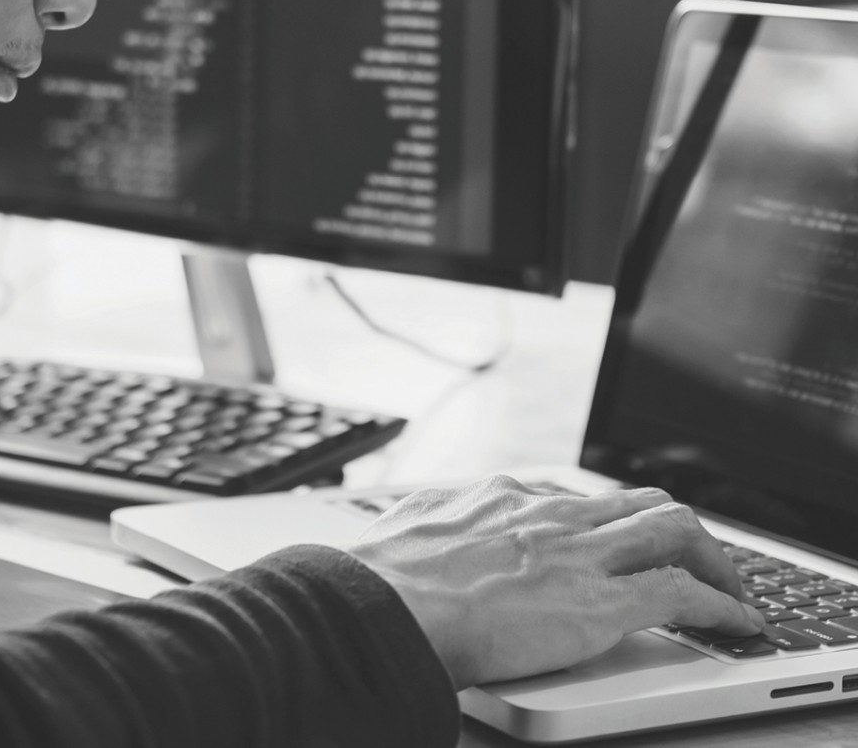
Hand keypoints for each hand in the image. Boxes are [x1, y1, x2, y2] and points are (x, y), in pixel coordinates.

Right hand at [347, 476, 764, 689]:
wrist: (387, 607)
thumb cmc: (383, 577)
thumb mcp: (407, 527)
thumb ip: (433, 521)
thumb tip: (419, 524)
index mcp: (504, 496)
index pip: (577, 498)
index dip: (610, 521)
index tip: (617, 539)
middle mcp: (550, 513)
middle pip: (640, 501)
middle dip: (677, 529)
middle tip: (693, 558)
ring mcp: (579, 554)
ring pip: (675, 530)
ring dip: (712, 559)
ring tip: (729, 587)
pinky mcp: (600, 603)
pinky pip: (683, 594)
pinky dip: (721, 607)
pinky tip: (735, 623)